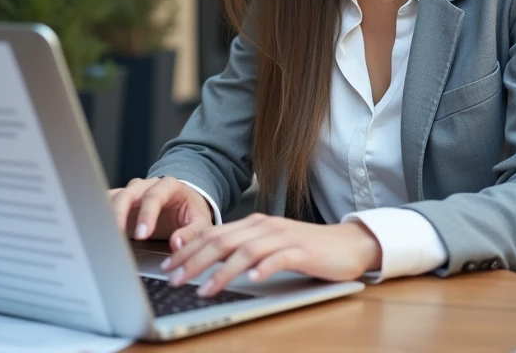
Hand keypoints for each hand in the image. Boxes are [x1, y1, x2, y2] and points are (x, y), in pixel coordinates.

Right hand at [108, 177, 213, 249]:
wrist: (184, 202)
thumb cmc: (191, 211)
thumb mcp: (200, 221)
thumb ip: (192, 233)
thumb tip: (177, 244)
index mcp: (168, 186)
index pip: (154, 196)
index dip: (146, 214)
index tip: (142, 234)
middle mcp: (146, 186)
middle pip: (127, 194)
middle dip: (120, 214)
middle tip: (117, 235)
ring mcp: (131, 192)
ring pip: (112, 198)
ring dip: (106, 215)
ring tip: (102, 234)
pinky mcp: (121, 202)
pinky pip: (106, 204)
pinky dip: (100, 216)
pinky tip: (96, 230)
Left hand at [158, 213, 381, 297]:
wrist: (347, 244)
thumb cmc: (306, 249)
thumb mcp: (269, 246)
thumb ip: (244, 250)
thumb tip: (210, 266)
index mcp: (254, 224)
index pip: (213, 234)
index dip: (189, 250)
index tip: (168, 266)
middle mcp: (265, 227)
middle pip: (222, 241)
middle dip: (195, 261)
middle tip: (175, 279)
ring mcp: (283, 237)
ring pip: (245, 251)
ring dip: (222, 272)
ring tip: (206, 290)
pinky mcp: (302, 251)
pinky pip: (279, 258)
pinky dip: (264, 268)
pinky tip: (254, 281)